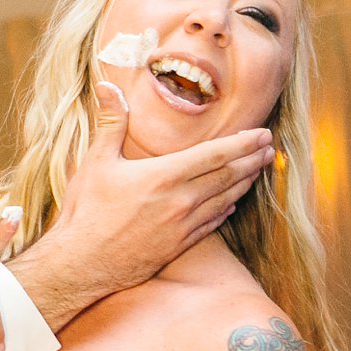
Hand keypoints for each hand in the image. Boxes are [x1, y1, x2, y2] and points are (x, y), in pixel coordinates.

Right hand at [34, 80, 274, 297]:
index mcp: (164, 175)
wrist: (80, 264)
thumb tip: (108, 85)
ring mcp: (182, 226)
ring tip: (259, 169)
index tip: (262, 133)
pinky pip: (211, 225)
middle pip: (227, 176)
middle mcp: (180, 201)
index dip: (243, 142)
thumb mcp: (96, 163)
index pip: (215, 154)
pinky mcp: (177, 247)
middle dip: (251, 159)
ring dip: (245, 183)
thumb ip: (111, 123)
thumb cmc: (85, 212)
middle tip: (269, 148)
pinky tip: (232, 203)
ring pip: (224, 200)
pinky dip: (225, 210)